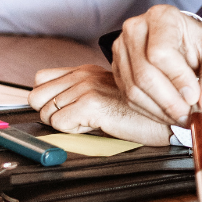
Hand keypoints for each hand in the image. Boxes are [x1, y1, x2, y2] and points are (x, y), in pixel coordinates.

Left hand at [29, 64, 173, 145]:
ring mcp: (86, 87)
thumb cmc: (138, 110)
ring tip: (91, 122)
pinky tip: (95, 126)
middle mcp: (83, 75)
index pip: (40, 79)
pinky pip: (59, 124)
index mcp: (84, 70)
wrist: (165, 116)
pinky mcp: (91, 104)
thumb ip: (80, 92)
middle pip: (36, 97)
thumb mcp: (105, 93)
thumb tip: (51, 106)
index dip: (47, 98)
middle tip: (76, 118)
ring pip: (46, 113)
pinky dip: (73, 131)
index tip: (65, 109)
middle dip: (51, 113)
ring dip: (64, 124)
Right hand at [109, 4, 201, 124]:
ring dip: (160, 110)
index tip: (194, 97)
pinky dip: (150, 111)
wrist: (180, 41)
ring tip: (181, 117)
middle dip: (169, 102)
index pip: (161, 52)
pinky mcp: (117, 67)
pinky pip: (128, 96)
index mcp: (162, 17)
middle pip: (144, 74)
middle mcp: (135, 28)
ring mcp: (121, 48)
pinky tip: (167, 113)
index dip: (178, 79)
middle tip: (189, 115)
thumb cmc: (197, 44)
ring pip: (134, 89)